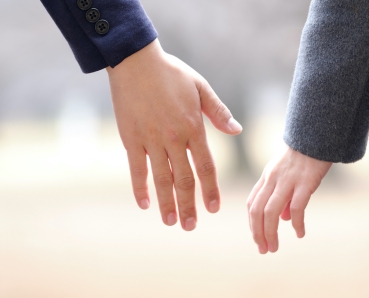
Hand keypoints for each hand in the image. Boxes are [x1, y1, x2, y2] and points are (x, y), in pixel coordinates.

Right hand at [107, 39, 241, 230]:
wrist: (135, 61)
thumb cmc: (171, 73)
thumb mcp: (201, 88)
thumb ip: (218, 112)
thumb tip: (237, 131)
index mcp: (193, 127)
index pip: (205, 166)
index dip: (209, 190)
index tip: (213, 209)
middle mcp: (173, 138)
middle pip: (183, 179)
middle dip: (189, 205)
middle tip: (191, 226)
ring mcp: (151, 140)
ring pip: (161, 178)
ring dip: (166, 202)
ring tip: (171, 222)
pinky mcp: (131, 139)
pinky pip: (136, 168)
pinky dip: (140, 187)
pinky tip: (144, 203)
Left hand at [247, 146, 331, 252]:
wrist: (318, 135)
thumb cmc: (303, 156)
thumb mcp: (286, 173)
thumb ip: (282, 195)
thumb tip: (282, 219)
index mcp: (266, 177)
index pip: (252, 204)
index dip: (252, 224)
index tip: (258, 238)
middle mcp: (272, 179)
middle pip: (257, 211)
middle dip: (257, 233)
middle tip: (264, 250)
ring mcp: (287, 180)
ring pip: (270, 212)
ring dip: (270, 233)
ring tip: (274, 247)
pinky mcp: (305, 182)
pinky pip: (296, 208)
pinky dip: (296, 224)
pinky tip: (299, 234)